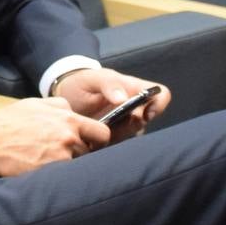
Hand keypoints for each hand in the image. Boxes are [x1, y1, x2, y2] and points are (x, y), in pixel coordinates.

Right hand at [0, 96, 108, 175]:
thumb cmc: (7, 123)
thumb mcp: (34, 104)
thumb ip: (59, 105)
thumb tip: (73, 111)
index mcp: (67, 118)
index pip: (102, 133)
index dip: (97, 139)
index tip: (90, 142)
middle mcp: (68, 137)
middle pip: (90, 150)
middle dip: (80, 151)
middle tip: (62, 151)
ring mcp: (60, 156)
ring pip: (76, 163)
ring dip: (66, 162)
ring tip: (46, 158)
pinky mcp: (50, 171)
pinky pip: (63, 174)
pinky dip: (55, 172)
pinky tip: (41, 167)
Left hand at [51, 67, 168, 141]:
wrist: (64, 97)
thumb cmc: (82, 83)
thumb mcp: (92, 78)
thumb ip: (109, 84)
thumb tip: (123, 99)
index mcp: (135, 89)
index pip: (161, 95)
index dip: (157, 105)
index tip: (140, 113)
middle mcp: (135, 108)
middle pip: (146, 121)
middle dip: (129, 125)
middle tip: (109, 124)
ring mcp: (125, 124)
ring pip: (133, 135)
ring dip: (117, 136)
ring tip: (98, 129)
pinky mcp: (113, 138)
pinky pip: (119, 146)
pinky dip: (108, 144)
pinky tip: (94, 138)